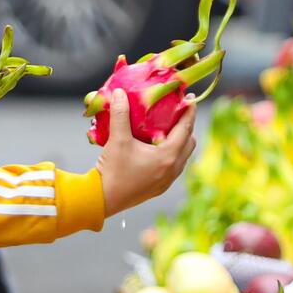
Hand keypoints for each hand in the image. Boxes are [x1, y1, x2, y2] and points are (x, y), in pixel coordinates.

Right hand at [96, 90, 196, 216]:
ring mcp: (167, 180)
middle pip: (189, 142)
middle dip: (186, 126)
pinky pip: (174, 166)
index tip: (190, 98)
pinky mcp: (160, 187)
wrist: (102, 199)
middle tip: (178, 112)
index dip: (189, 111)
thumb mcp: (118, 139)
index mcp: (168, 156)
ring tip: (169, 128)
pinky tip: (158, 148)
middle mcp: (172, 169)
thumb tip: (120, 92)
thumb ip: (120, 114)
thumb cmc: (112, 170)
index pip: (186, 128)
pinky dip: (172, 154)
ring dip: (180, 141)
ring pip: (183, 156)